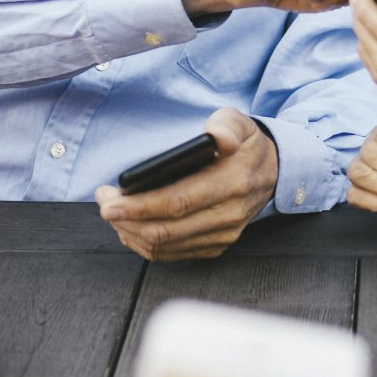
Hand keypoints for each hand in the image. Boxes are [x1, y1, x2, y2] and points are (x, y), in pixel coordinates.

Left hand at [94, 108, 277, 260]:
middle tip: (104, 204)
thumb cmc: (246, 145)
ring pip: (165, 246)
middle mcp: (228, 215)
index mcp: (232, 182)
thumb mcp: (240, 123)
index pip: (178, 201)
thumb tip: (216, 136)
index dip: (140, 206)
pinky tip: (131, 228)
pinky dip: (145, 244)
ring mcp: (223, 235)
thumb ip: (227, 125)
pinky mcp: (216, 246)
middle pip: (165, 229)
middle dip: (126, 220)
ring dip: (131, 233)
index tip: (109, 202)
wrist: (272, 172)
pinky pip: (173, 254)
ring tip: (114, 213)